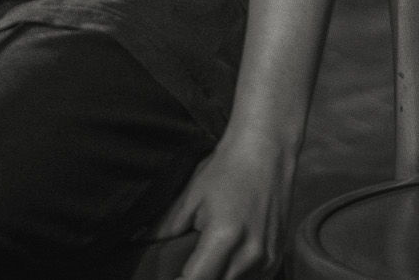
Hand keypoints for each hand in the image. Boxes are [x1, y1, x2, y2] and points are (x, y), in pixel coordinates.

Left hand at [153, 131, 295, 279]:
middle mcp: (249, 254)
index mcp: (224, 238)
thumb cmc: (228, 168)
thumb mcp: (191, 195)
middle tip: (183, 271)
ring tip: (204, 264)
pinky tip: (225, 263)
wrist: (267, 150)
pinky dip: (236, 278)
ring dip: (218, 279)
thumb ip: (166, 227)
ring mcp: (267, 258)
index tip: (169, 279)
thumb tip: (141, 243)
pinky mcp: (277, 258)